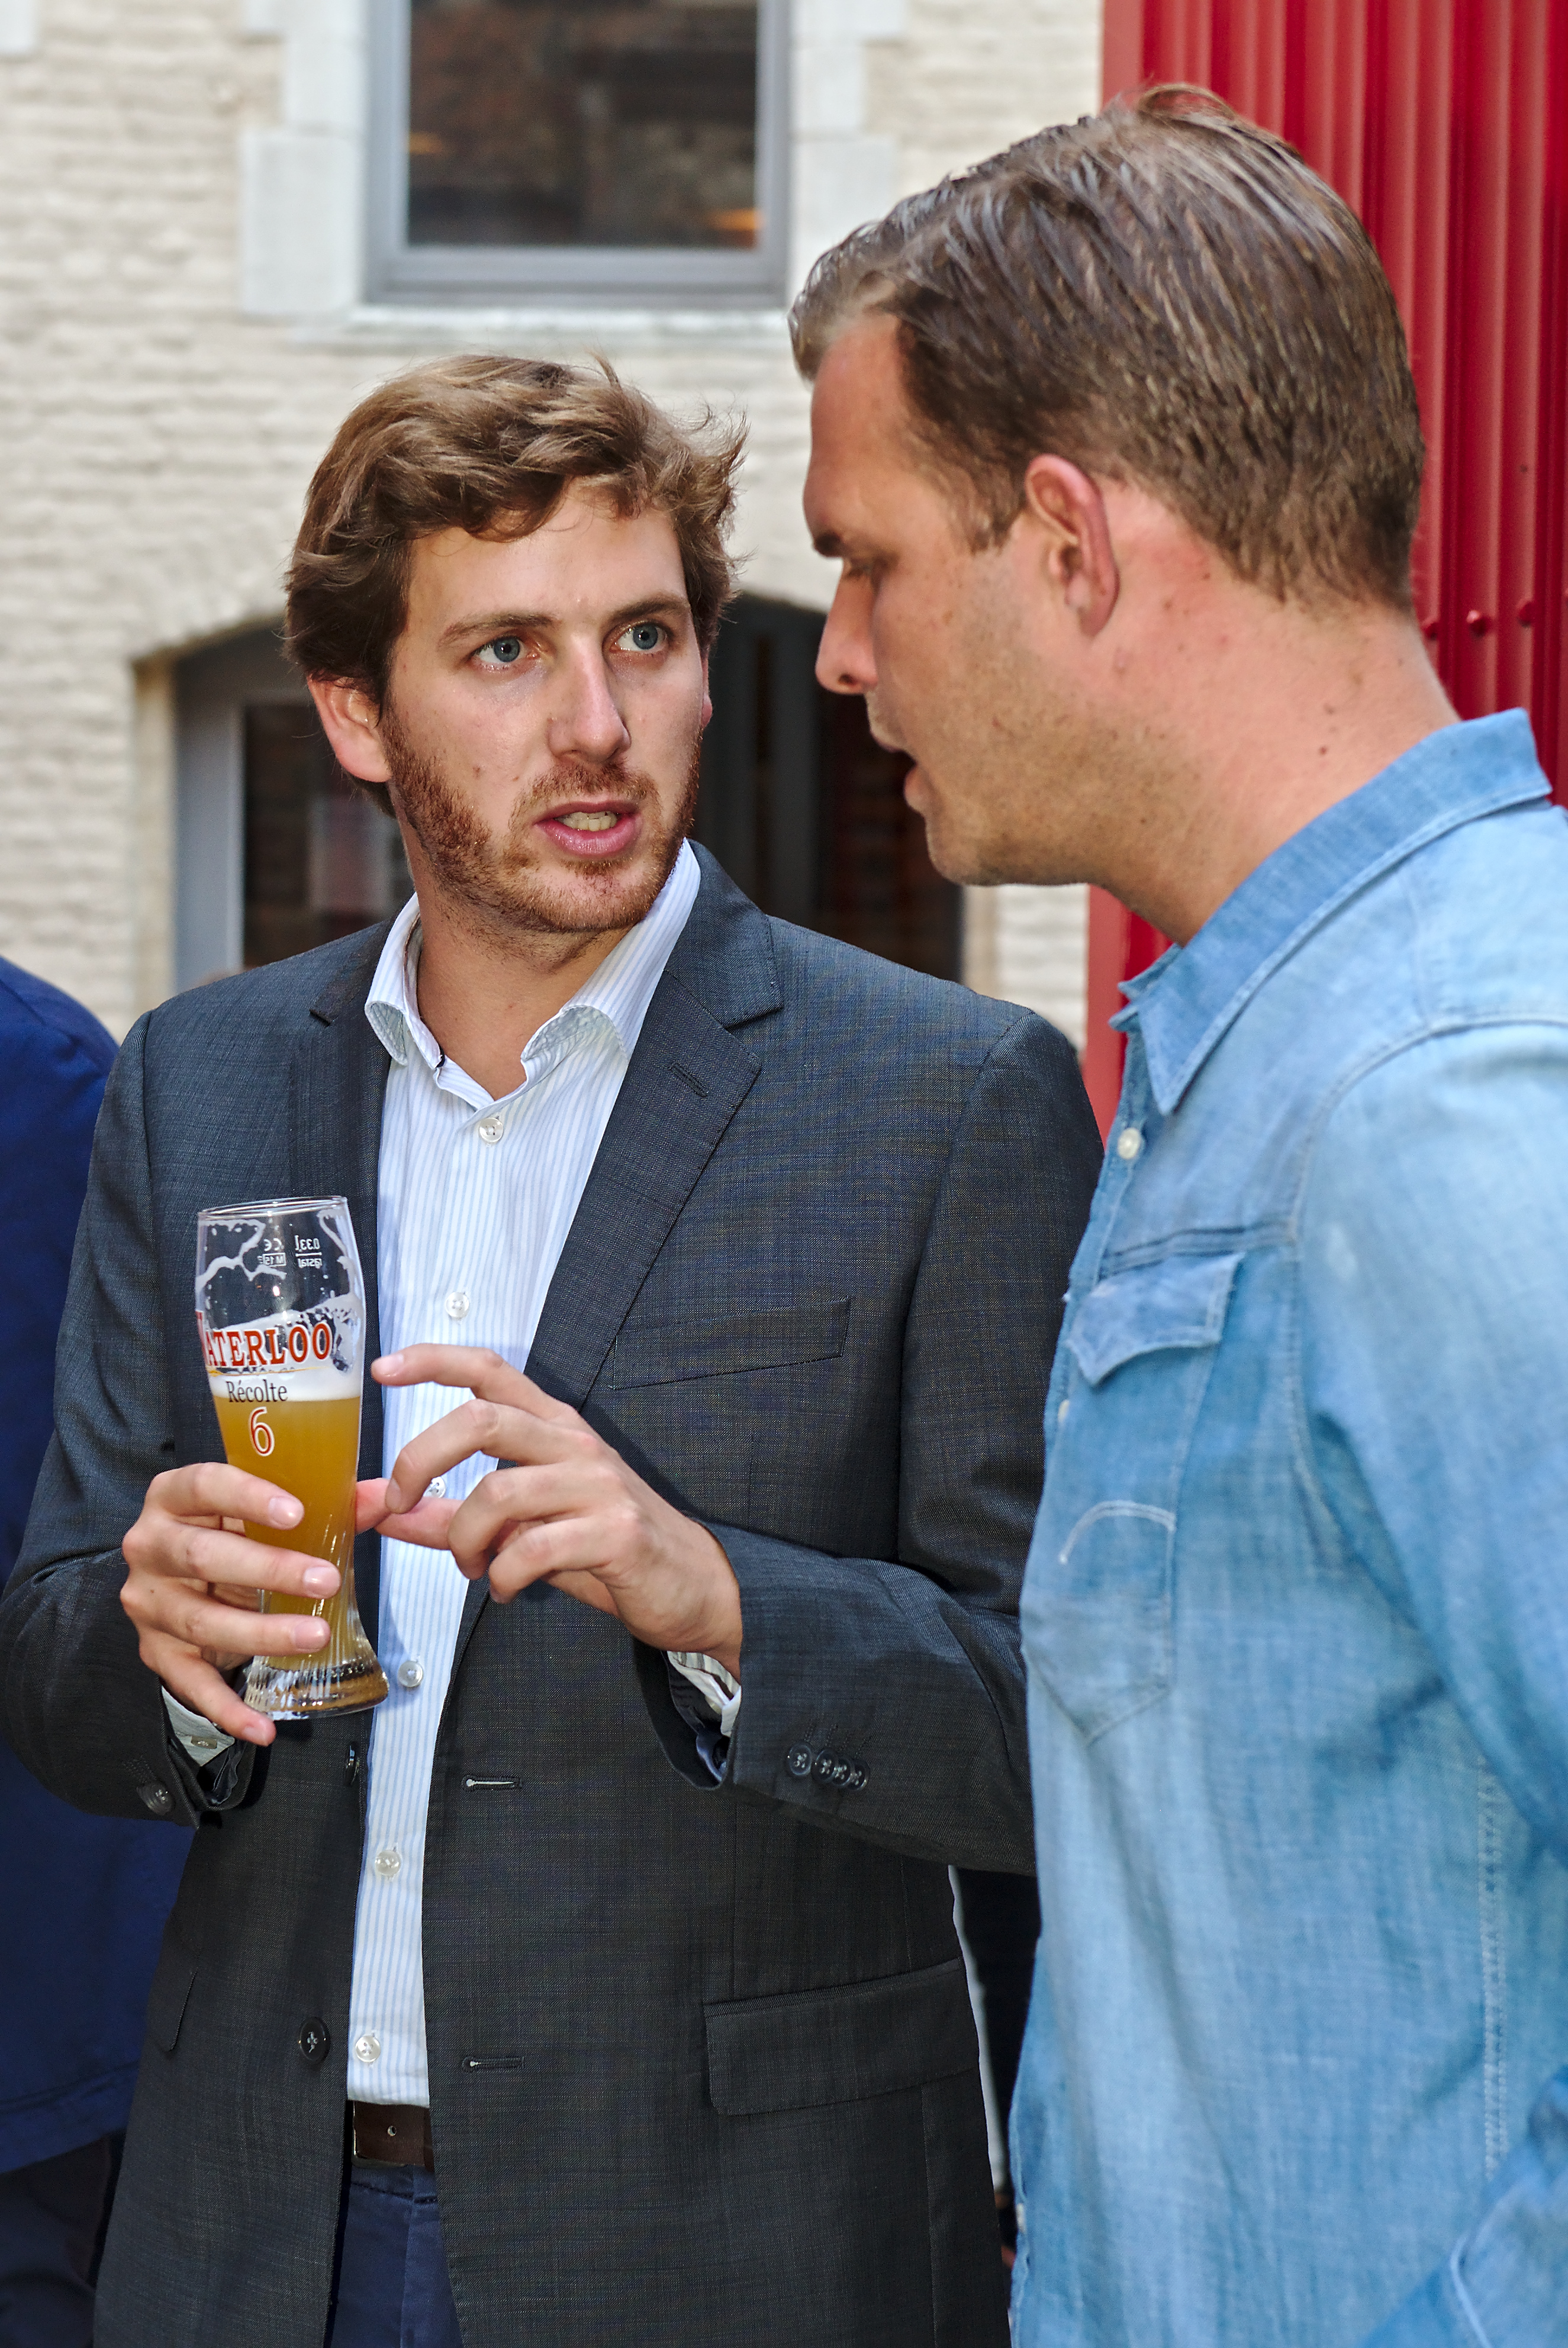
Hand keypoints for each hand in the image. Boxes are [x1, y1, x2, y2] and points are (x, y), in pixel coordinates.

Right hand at [120, 1463, 357, 1745]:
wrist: (179, 1583)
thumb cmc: (231, 1536)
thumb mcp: (267, 1514)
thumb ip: (328, 1505)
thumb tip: (387, 1498)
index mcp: (174, 1498)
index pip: (203, 1485)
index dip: (247, 1496)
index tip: (297, 1512)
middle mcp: (151, 1547)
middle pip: (202, 1556)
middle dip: (269, 1569)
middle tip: (325, 1581)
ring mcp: (150, 1603)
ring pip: (202, 1621)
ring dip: (262, 1633)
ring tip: (315, 1637)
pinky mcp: (157, 1652)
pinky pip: (191, 1684)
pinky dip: (228, 1709)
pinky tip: (263, 1726)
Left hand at [367, 1346, 742, 1673]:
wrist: (691, 1586)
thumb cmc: (600, 1548)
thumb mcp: (520, 1527)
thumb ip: (447, 1516)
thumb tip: (376, 1508)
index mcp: (553, 1428)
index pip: (491, 1371)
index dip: (435, 1360)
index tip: (385, 1368)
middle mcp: (574, 1444)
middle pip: (481, 1421)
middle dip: (421, 1460)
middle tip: (398, 1504)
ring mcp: (597, 1485)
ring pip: (497, 1492)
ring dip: (462, 1540)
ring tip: (471, 1567)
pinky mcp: (615, 1532)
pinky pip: (531, 1550)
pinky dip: (502, 1577)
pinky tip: (507, 1589)